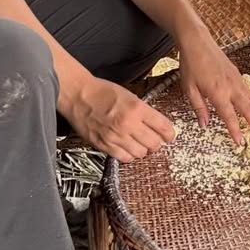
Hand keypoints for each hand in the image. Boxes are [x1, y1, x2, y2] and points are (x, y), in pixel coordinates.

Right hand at [61, 75, 176, 162]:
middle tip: (155, 140)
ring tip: (140, 144)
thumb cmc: (102, 92)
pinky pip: (123, 157)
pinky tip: (128, 148)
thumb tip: (157, 125)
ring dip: (143, 150)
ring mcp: (115, 137)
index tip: (170, 136)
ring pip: (140, 153)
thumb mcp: (130, 96)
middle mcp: (128, 124)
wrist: (78, 95)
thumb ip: (144, 111)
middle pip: (154, 143)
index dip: (170, 134)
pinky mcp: (104, 145)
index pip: (163, 126)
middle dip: (157, 142)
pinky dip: (129, 155)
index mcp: (137, 108)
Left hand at [179, 37, 249, 146]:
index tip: (241, 143)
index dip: (235, 130)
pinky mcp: (237, 74)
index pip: (229, 116)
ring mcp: (236, 79)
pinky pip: (248, 91)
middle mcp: (230, 87)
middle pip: (247, 108)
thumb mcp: (189, 88)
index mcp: (217, 92)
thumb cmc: (191, 64)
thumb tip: (205, 125)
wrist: (197, 41)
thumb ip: (199, 107)